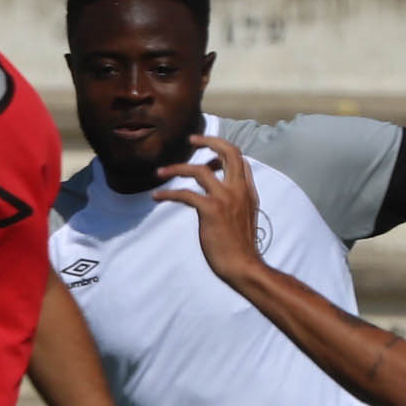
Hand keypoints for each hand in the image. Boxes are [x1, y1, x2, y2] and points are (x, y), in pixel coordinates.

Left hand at [153, 137, 266, 286]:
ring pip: (199, 170)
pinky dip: (168, 193)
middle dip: (209, 140)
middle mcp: (239, 190)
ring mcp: (225, 198)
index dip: (224, 151)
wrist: (243, 266)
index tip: (209, 152)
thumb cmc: (241, 249)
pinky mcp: (210, 210)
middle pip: (228, 152)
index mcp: (248, 192)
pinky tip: (157, 197)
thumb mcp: (246, 219)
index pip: (241, 161)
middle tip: (191, 139)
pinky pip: (185, 194)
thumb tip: (224, 197)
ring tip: (160, 172)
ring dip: (177, 168)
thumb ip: (238, 203)